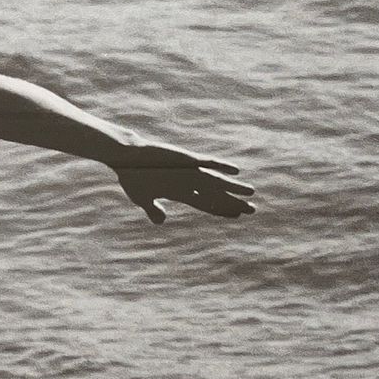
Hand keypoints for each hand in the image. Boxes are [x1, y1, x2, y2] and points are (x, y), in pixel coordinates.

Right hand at [110, 142, 254, 223]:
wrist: (126, 157)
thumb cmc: (133, 177)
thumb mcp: (142, 198)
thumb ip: (153, 209)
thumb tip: (161, 221)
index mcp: (180, 193)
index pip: (206, 204)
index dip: (222, 211)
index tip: (237, 216)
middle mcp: (189, 182)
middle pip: (216, 195)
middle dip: (234, 202)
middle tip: (253, 210)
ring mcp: (189, 170)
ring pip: (216, 181)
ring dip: (234, 187)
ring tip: (252, 192)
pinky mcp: (186, 159)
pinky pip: (206, 163)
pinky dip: (220, 166)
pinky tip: (236, 169)